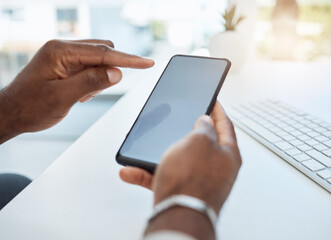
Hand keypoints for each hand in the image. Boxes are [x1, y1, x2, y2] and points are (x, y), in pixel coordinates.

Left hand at [0, 39, 153, 142]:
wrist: (11, 113)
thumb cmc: (29, 106)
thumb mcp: (62, 97)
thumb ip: (90, 82)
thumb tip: (117, 72)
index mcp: (60, 51)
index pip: (103, 53)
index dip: (128, 60)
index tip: (147, 63)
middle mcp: (63, 50)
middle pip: (102, 52)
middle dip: (111, 70)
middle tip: (98, 90)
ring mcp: (64, 58)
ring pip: (97, 62)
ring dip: (99, 79)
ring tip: (81, 96)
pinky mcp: (66, 67)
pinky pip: (89, 70)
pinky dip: (92, 82)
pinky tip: (79, 95)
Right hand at [120, 101, 240, 212]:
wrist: (179, 215)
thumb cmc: (192, 179)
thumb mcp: (199, 140)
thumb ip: (204, 127)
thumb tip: (204, 122)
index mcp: (227, 154)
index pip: (225, 125)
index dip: (217, 110)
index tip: (212, 101)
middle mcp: (215, 168)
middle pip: (201, 142)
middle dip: (186, 130)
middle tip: (181, 118)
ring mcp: (198, 180)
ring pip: (177, 159)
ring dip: (159, 152)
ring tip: (148, 145)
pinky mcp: (180, 191)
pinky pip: (161, 176)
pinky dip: (146, 173)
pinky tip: (131, 171)